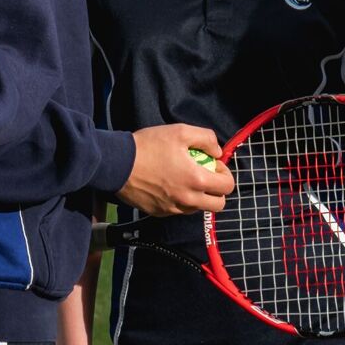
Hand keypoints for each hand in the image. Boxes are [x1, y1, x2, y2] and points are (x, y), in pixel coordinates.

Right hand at [115, 124, 233, 216]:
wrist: (117, 164)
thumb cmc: (149, 146)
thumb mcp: (180, 131)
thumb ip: (206, 139)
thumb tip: (217, 152)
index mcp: (196, 180)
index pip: (227, 187)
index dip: (225, 174)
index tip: (213, 165)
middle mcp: (188, 200)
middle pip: (218, 205)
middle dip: (217, 191)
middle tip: (205, 176)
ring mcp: (173, 209)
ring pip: (198, 209)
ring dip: (199, 197)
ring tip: (185, 180)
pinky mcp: (159, 213)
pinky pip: (178, 210)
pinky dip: (180, 200)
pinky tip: (168, 186)